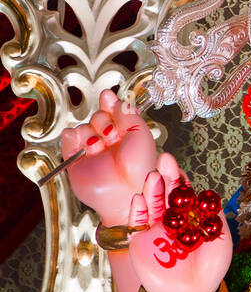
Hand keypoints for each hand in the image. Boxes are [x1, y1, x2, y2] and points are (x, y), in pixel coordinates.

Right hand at [62, 89, 157, 225]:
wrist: (124, 193)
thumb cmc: (140, 169)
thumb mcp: (141, 135)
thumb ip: (129, 114)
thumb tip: (116, 99)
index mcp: (125, 135)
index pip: (113, 112)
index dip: (109, 103)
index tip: (107, 97)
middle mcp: (108, 142)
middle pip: (97, 117)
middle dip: (103, 122)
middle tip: (112, 135)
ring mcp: (91, 150)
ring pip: (83, 126)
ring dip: (91, 133)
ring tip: (100, 147)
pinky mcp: (76, 159)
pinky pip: (68, 137)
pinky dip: (73, 137)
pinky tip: (85, 146)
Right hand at [128, 164, 232, 291]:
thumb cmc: (209, 269)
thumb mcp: (221, 240)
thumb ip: (217, 218)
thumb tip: (213, 196)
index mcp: (190, 217)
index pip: (184, 194)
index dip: (181, 180)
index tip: (179, 168)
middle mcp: (170, 220)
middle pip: (166, 194)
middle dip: (166, 177)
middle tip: (165, 160)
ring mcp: (154, 230)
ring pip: (150, 204)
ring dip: (151, 189)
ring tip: (154, 176)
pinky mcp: (140, 242)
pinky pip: (137, 223)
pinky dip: (137, 210)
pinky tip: (139, 199)